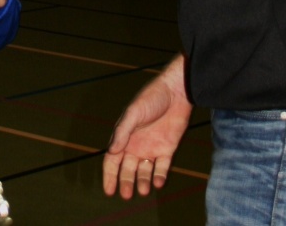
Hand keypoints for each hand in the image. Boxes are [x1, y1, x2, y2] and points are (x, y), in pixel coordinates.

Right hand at [102, 54, 192, 199]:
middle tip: (127, 195)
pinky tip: (158, 182)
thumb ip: (123, 131)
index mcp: (124, 136)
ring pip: (144, 171)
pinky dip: (159, 176)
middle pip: (127, 169)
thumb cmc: (151, 98)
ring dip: (142, 182)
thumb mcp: (134, 112)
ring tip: (144, 190)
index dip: (109, 176)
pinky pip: (162, 167)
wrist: (177, 91)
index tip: (109, 191)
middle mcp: (136, 144)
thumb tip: (112, 151)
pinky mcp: (167, 148)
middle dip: (126, 182)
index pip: (113, 160)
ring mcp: (152, 147)